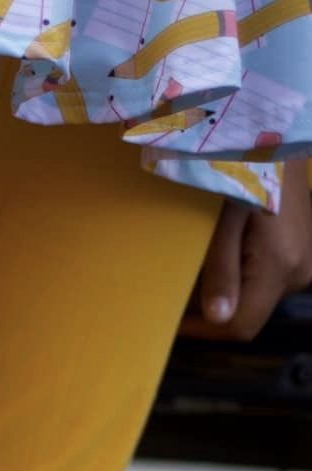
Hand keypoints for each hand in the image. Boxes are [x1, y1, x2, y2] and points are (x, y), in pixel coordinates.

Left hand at [179, 160, 311, 339]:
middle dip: (213, 310)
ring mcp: (306, 264)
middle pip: (251, 314)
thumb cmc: (244, 171)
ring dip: (227, 292)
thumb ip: (222, 270)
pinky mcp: (304, 253)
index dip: (206, 332)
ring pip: (259, 298)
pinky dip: (243, 277)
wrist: (278, 138)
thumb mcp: (225, 220)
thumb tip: (218, 319)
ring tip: (197, 273)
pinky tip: (224, 256)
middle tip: (178, 294)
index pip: (242, 326)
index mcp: (281, 268)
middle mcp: (299, 274)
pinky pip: (269, 280)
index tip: (173, 325)